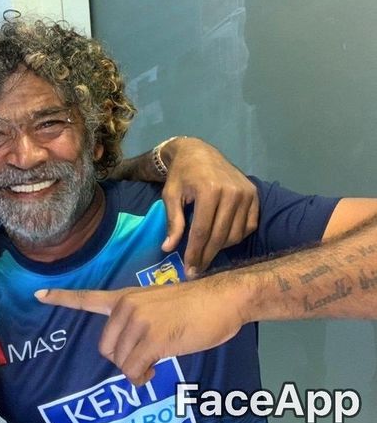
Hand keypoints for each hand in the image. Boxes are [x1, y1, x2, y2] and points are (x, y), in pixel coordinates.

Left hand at [35, 279, 247, 384]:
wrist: (221, 298)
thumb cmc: (195, 305)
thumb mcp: (157, 305)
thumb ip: (137, 320)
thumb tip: (129, 350)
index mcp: (124, 297)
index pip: (87, 297)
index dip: (61, 298)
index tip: (38, 294)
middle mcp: (125, 307)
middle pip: (106, 349)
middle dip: (123, 360)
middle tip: (145, 359)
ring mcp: (137, 321)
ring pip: (121, 362)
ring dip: (136, 371)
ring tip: (155, 363)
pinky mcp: (152, 338)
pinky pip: (134, 370)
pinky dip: (142, 378)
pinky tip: (155, 371)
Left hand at [161, 137, 258, 274]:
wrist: (199, 152)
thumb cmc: (181, 175)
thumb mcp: (171, 195)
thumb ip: (173, 222)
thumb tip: (168, 248)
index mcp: (209, 190)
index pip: (202, 231)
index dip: (195, 253)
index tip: (189, 270)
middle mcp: (232, 192)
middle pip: (220, 236)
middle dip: (207, 256)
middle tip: (197, 270)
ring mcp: (246, 194)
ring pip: (235, 234)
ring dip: (221, 248)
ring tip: (207, 252)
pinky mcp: (255, 195)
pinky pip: (248, 226)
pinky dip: (236, 236)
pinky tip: (222, 239)